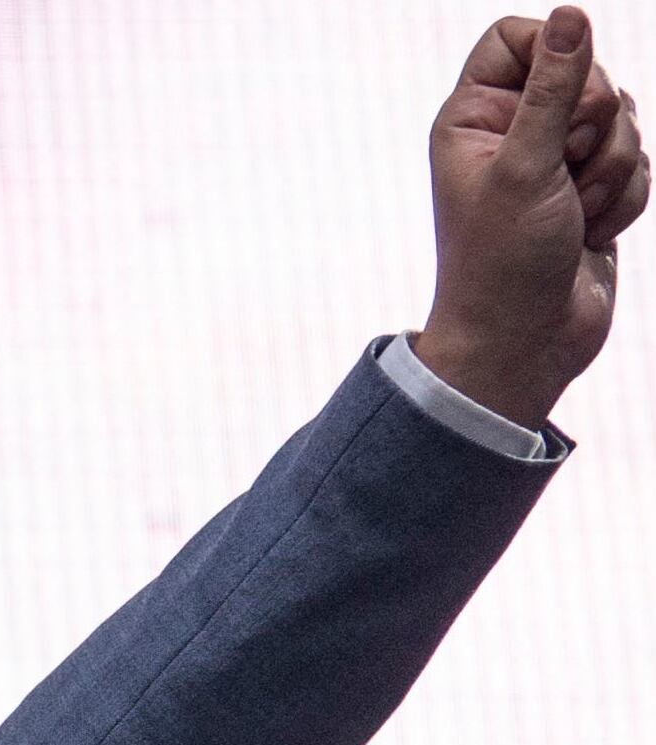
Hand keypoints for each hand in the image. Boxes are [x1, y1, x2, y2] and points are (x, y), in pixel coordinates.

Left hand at [416, 7, 649, 426]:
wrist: (525, 342)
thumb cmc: (505, 263)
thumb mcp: (527, 166)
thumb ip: (552, 88)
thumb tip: (570, 15)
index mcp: (474, 119)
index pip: (515, 36)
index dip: (552, 54)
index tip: (557, 101)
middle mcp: (512, 133)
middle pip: (587, 74)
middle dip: (594, 127)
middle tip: (563, 175)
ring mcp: (555, 162)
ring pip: (623, 120)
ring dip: (612, 170)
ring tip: (574, 216)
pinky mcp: (592, 190)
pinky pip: (639, 162)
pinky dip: (625, 198)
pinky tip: (592, 234)